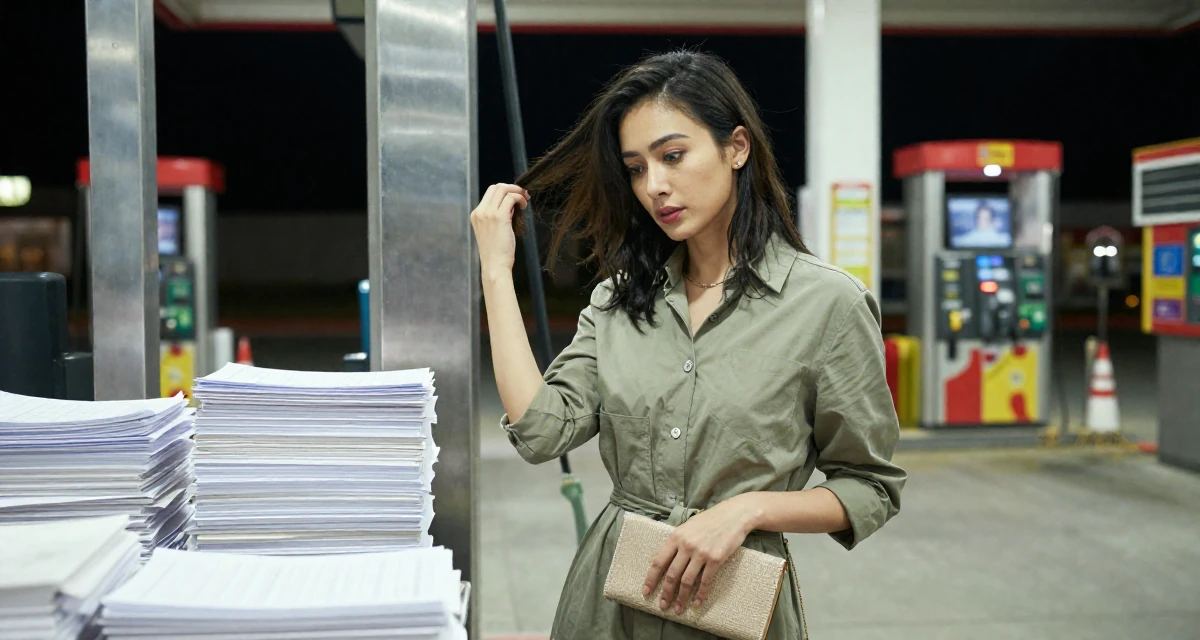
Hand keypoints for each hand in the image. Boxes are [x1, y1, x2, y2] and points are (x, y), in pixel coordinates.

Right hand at [470, 183, 528, 277]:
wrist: (494, 265)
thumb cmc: (496, 252)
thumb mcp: (491, 231)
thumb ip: (498, 216)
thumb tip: (510, 206)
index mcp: (476, 214)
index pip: (490, 193)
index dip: (505, 191)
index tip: (515, 197)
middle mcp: (480, 212)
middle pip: (496, 187)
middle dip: (512, 187)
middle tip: (523, 195)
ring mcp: (488, 213)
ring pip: (503, 189)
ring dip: (517, 192)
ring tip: (525, 201)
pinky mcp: (499, 217)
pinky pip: (511, 198)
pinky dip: (519, 198)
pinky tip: (524, 206)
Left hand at [642, 496, 757, 613]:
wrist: (734, 515)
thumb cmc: (709, 520)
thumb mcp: (688, 526)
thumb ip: (676, 542)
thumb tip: (666, 560)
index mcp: (676, 537)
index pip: (658, 561)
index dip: (651, 579)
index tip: (646, 592)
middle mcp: (686, 546)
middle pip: (671, 575)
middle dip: (666, 593)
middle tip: (663, 606)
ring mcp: (701, 553)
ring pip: (687, 581)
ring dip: (681, 598)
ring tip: (678, 609)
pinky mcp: (716, 559)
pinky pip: (705, 581)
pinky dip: (700, 594)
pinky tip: (697, 603)